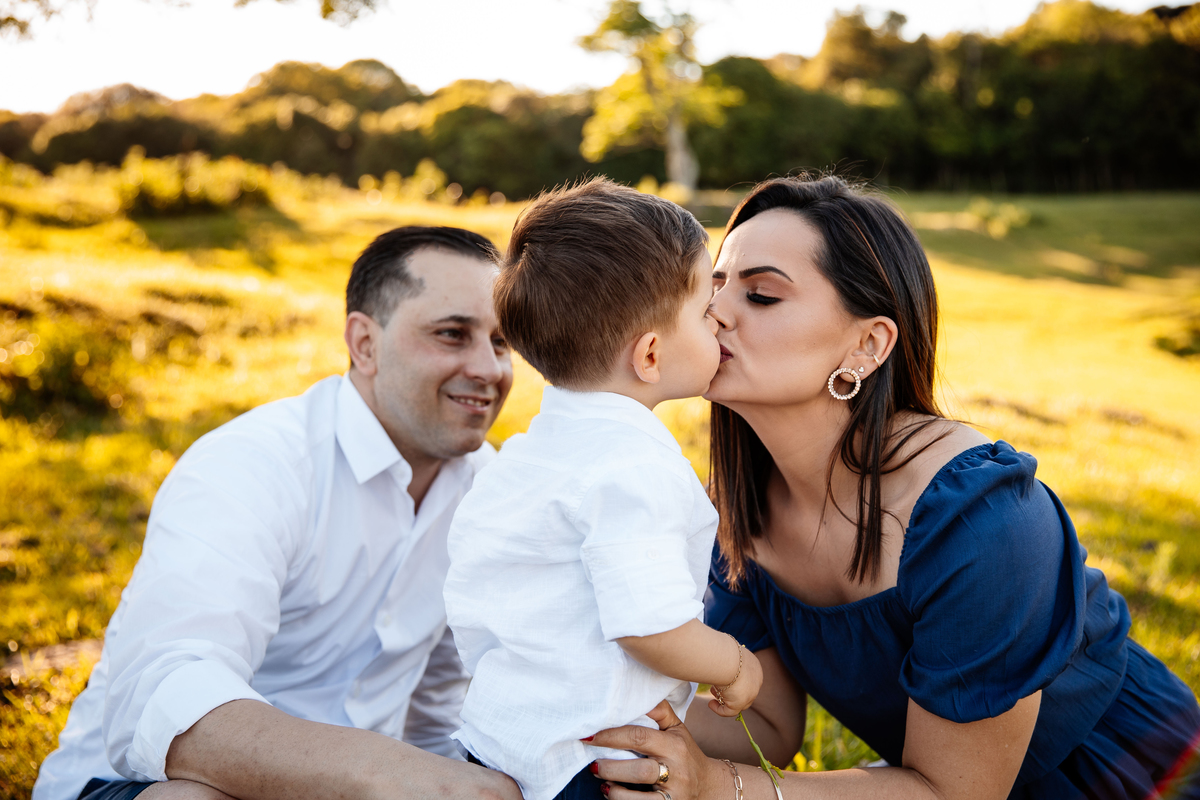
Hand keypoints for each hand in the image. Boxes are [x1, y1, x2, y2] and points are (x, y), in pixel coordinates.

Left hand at [589, 700, 726, 799]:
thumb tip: (635, 690)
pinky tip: (611, 792)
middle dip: (610, 767)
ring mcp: (673, 792)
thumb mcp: (677, 728)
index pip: (640, 737)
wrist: (709, 786)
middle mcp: (675, 769)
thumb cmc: (685, 752)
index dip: (611, 736)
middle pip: (639, 769)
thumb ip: (658, 710)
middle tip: (592, 762)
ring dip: (614, 788)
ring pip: (639, 795)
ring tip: (599, 777)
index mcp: (674, 744)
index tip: (589, 736)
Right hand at [709, 646, 762, 716]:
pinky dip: (719, 709)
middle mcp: (756, 681)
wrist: (726, 658)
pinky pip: (729, 711)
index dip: (734, 680)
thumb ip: (725, 658)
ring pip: (737, 702)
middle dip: (729, 691)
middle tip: (716, 687)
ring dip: (724, 698)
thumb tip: (715, 659)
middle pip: (743, 691)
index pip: (747, 678)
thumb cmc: (724, 651)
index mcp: (754, 666)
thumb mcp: (727, 652)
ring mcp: (750, 694)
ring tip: (713, 690)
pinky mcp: (740, 703)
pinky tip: (711, 704)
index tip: (722, 677)